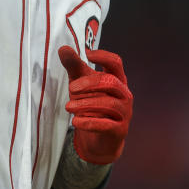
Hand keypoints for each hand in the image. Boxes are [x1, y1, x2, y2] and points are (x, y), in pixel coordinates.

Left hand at [58, 46, 132, 164]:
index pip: (116, 63)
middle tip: (71, 88)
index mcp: (117, 79)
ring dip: (86, 104)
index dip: (103, 56)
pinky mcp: (120, 130)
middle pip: (111, 82)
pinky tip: (75, 122)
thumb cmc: (91, 106)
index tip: (87, 54)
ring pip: (109, 104)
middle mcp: (124, 94)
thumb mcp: (80, 84)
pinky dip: (90, 122)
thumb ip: (74, 66)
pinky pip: (106, 125)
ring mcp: (124, 112)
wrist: (99, 139)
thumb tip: (63, 48)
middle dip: (90, 83)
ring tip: (68, 107)